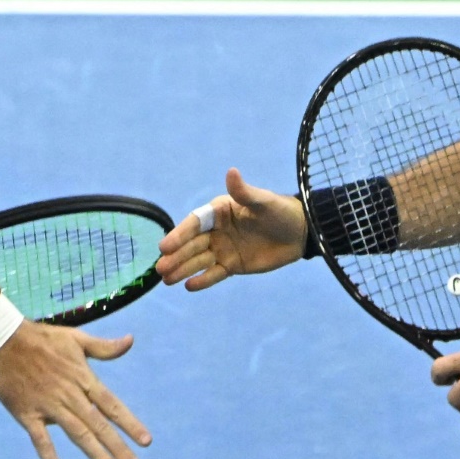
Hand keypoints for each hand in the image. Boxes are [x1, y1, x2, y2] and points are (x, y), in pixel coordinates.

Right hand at [0, 320, 150, 458]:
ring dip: (96, 454)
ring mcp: (49, 406)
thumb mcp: (76, 338)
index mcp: (83, 378)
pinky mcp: (28, 414)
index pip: (111, 405)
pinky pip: (41, 441)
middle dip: (118, 446)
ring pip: (77, 434)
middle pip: (98, 425)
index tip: (146, 441)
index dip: (129, 423)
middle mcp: (70, 395)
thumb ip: (104, 347)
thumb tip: (130, 341)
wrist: (3, 340)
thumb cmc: (43, 338)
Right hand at [154, 168, 307, 290]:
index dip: (179, 234)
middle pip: (192, 245)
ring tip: (166, 279)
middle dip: (176, 256)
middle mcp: (217, 230)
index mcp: (219, 211)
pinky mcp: (232, 265)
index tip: (165, 246)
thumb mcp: (263, 202)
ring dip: (183, 269)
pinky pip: (214, 274)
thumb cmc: (280, 212)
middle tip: (160, 268)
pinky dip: (202, 280)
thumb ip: (244, 192)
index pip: (195, 223)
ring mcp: (223, 249)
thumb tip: (231, 171)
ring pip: (199, 261)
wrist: (299, 234)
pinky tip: (188, 286)